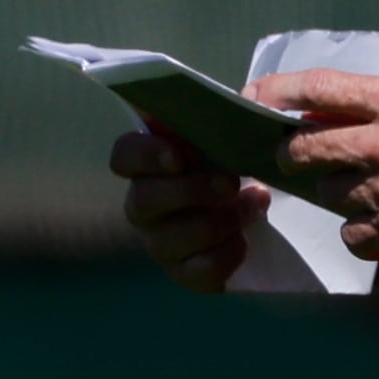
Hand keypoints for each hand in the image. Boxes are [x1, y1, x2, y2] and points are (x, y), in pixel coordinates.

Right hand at [108, 128, 271, 294]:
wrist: (255, 209)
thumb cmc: (231, 164)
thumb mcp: (224, 137)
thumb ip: (217, 122)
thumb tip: (236, 104)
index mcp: (147, 165)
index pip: (123, 156)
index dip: (146, 155)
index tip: (180, 155)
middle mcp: (144, 206)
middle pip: (144, 200)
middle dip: (190, 191)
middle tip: (230, 182)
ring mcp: (160, 243)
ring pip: (173, 239)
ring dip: (218, 223)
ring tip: (252, 206)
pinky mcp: (185, 274)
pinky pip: (199, 272)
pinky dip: (227, 255)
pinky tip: (245, 240)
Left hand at [253, 70, 378, 258]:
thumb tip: (331, 111)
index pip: (319, 88)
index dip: (278, 90)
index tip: (254, 96)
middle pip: (304, 148)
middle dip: (290, 154)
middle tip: (290, 157)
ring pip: (328, 194)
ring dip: (337, 192)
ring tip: (370, 189)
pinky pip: (352, 233)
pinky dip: (359, 230)